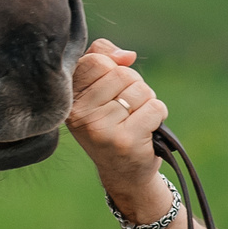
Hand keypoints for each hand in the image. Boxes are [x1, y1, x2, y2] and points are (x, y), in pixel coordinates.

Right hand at [66, 38, 169, 221]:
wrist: (123, 173)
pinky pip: (155, 107)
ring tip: (136, 119)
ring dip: (147, 101)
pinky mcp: (125, 140)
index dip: (113, 68)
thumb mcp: (97, 90)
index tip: (112, 87)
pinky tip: (147, 130)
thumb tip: (127, 56)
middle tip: (127, 108)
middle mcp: (80, 114)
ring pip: (140, 89)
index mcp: (69, 100)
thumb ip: (103, 59)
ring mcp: (101, 129)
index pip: (95, 60)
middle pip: (121, 73)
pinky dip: (158, 115)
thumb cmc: (112, 124)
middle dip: (133, 85)